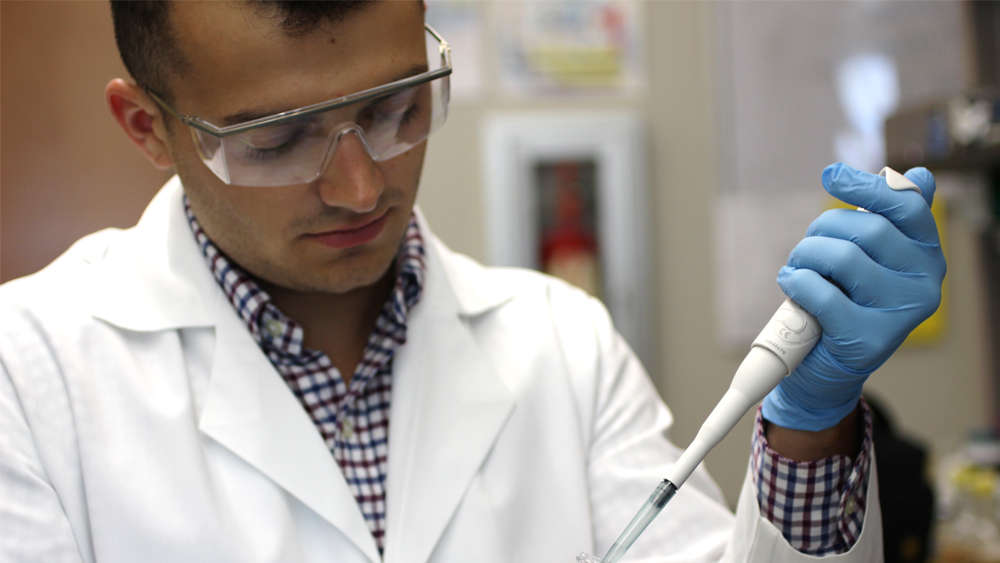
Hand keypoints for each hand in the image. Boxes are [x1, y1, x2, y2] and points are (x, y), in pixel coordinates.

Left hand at [762, 163, 945, 430]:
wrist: (829, 368)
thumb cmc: (846, 303)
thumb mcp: (871, 259)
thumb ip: (891, 220)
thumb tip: (920, 176)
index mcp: (927, 256)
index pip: (906, 207)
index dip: (865, 186)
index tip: (830, 175)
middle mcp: (924, 284)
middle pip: (865, 229)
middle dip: (821, 231)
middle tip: (806, 249)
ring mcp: (899, 314)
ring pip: (841, 257)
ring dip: (805, 256)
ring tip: (797, 270)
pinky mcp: (869, 340)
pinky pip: (822, 293)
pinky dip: (796, 283)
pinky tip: (791, 285)